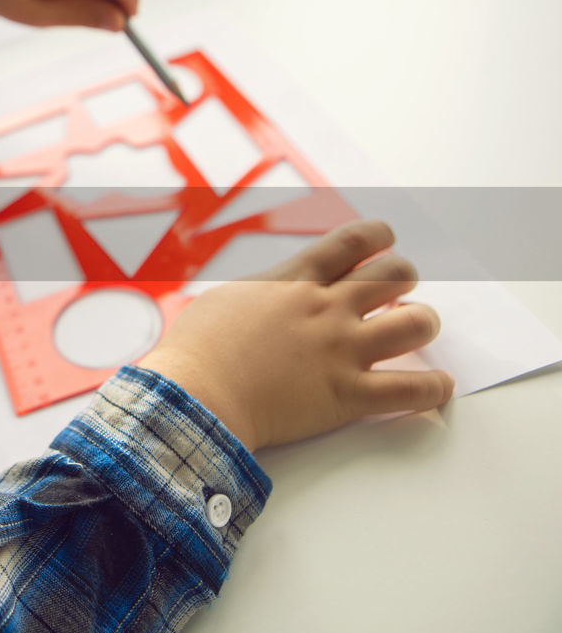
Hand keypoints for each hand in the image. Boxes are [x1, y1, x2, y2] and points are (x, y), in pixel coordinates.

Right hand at [140, 220, 452, 451]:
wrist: (197, 396)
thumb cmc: (195, 352)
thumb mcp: (223, 300)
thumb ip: (257, 294)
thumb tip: (260, 297)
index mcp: (294, 280)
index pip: (354, 240)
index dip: (378, 235)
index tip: (384, 240)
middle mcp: (326, 308)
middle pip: (395, 274)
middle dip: (404, 278)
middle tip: (398, 290)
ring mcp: (341, 350)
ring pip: (417, 325)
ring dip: (423, 323)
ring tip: (415, 328)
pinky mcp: (348, 395)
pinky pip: (412, 390)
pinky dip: (433, 387)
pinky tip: (438, 386)